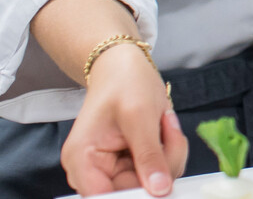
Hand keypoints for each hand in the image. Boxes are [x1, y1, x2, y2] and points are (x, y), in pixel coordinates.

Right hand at [61, 42, 185, 195]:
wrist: (125, 67)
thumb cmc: (125, 82)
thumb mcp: (140, 116)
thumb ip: (149, 155)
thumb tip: (159, 191)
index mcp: (82, 160)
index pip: (103, 197)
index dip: (134, 193)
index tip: (159, 184)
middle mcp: (92, 171)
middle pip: (133, 191)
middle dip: (161, 166)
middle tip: (170, 130)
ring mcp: (112, 170)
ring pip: (151, 183)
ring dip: (169, 156)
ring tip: (165, 122)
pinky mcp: (130, 165)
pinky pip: (158, 172)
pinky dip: (170, 153)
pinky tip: (165, 128)